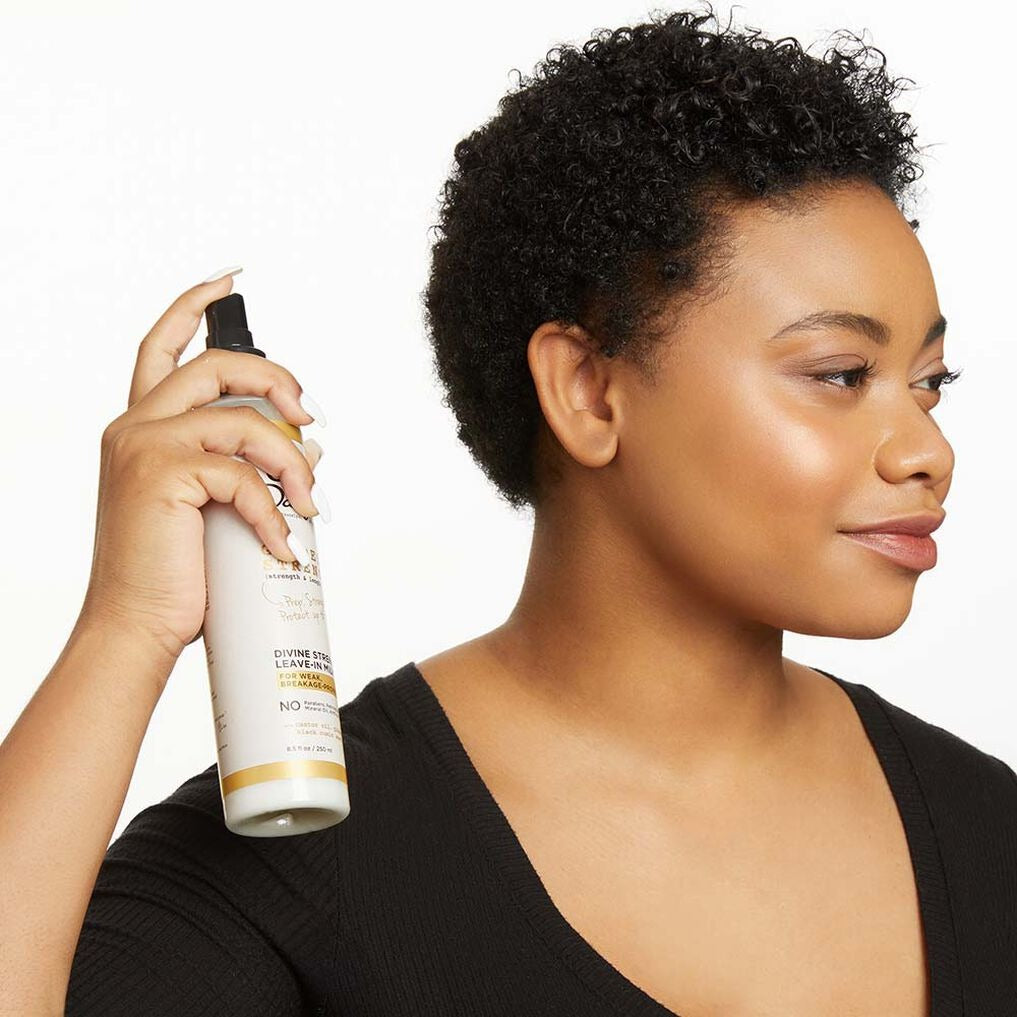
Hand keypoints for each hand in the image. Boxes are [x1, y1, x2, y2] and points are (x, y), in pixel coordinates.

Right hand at [78, 270, 324, 662]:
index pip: (162, 348)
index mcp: (144, 428)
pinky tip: (283, 544)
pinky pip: (243, 475)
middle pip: (217, 365)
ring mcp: (144, 447)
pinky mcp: (160, 474)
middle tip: (311, 416)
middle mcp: (136, 427)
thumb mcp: (217, 508)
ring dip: (291, 461)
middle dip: (277, 381)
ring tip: (308, 504)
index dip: (193, 307)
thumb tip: (312, 447)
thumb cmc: (177, 572)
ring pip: (242, 419)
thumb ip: (250, 469)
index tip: (228, 280)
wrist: (137, 626)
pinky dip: (275, 511)